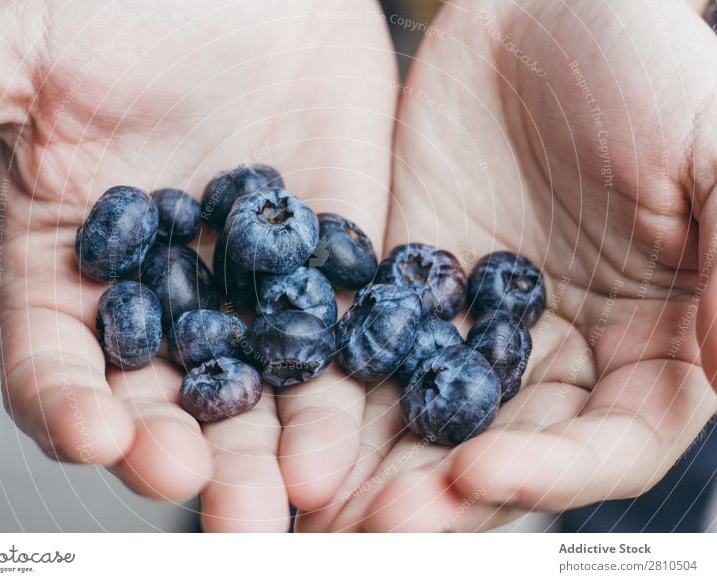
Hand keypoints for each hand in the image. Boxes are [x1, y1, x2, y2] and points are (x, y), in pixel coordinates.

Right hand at [0, 0, 395, 530]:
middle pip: (161, 397)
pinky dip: (338, 392)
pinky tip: (342, 440)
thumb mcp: (18, 45)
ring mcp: (250, 287)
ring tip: (283, 501)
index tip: (93, 435)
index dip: (66, 403)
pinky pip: (335, 342)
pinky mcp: (327, 267)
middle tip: (204, 498)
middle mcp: (163, 293)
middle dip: (179, 451)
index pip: (56, 358)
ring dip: (266, 452)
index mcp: (74, 260)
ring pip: (253, 390)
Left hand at [297, 0, 716, 530]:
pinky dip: (333, 400)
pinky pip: (367, 357)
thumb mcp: (713, 158)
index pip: (605, 447)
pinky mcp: (404, 292)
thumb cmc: (646, 68)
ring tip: (316, 513)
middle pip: (500, 455)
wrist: (540, 11)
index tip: (476, 472)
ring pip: (423, 424)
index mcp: (648, 352)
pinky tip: (292, 434)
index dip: (548, 472)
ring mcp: (472, 330)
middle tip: (371, 529)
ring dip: (371, 472)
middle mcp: (556, 359)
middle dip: (438, 498)